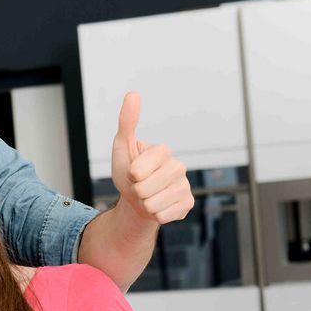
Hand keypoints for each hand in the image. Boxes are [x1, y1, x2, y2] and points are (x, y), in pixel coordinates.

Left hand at [111, 91, 192, 224]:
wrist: (137, 201)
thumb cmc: (129, 173)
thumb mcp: (123, 147)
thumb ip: (127, 123)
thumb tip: (133, 94)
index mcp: (163, 151)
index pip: (137, 170)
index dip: (130, 175)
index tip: (133, 171)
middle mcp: (178, 166)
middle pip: (144, 189)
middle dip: (136, 191)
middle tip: (139, 186)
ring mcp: (184, 186)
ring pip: (153, 204)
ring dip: (144, 204)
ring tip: (147, 196)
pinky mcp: (188, 204)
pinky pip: (163, 216)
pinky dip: (155, 215)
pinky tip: (159, 206)